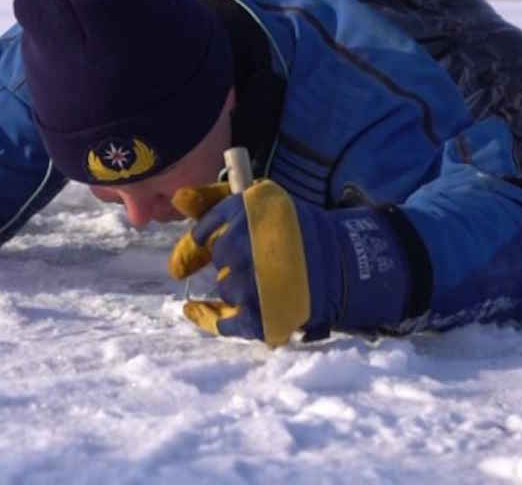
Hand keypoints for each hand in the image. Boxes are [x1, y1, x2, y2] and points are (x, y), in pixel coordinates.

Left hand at [167, 180, 412, 345]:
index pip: (205, 229)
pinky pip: (223, 323)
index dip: (208, 237)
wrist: (344, 263)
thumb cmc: (301, 231)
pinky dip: (210, 318)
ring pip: (224, 288)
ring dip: (235, 285)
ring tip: (264, 280)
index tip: (212, 242)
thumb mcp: (259, 204)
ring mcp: (250, 284)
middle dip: (231, 260)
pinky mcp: (259, 316)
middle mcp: (242, 245)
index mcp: (244, 212)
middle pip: (218, 258)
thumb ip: (214, 201)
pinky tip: (197, 311)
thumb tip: (177, 197)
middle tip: (256, 260)